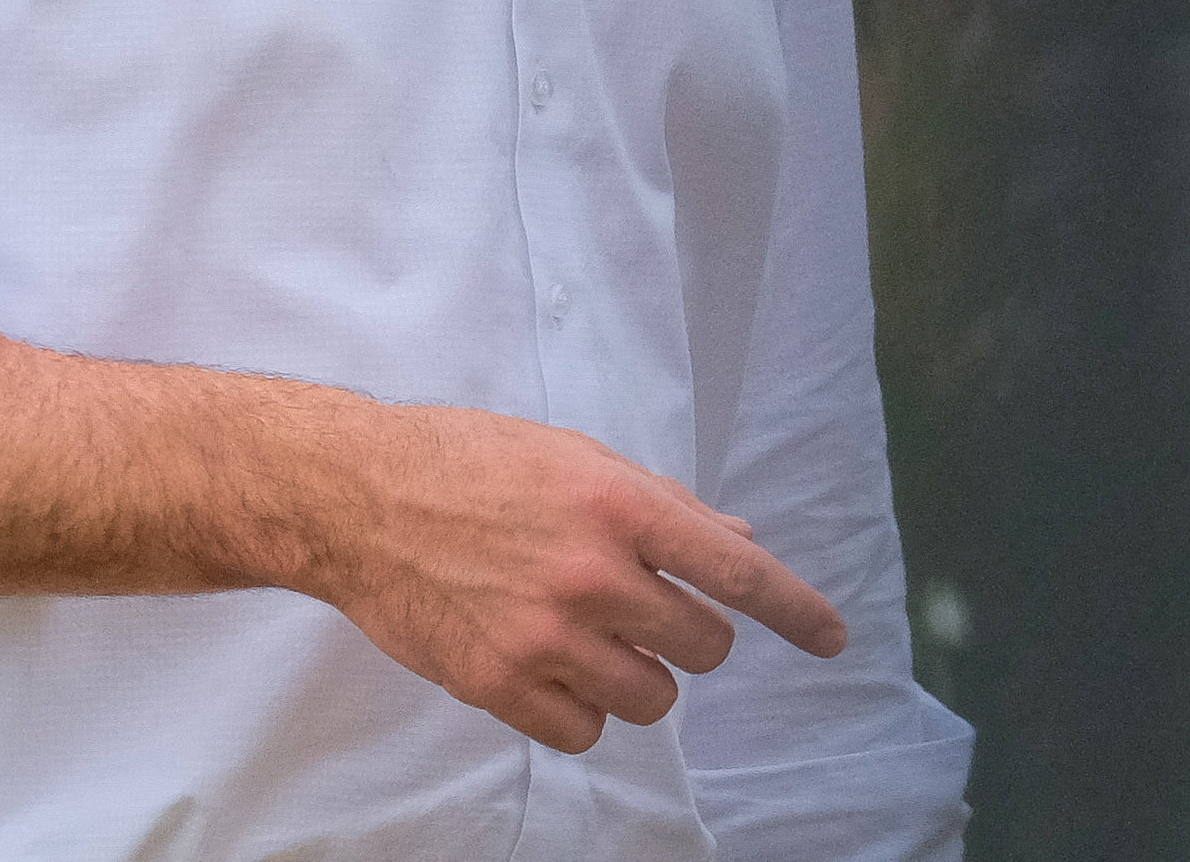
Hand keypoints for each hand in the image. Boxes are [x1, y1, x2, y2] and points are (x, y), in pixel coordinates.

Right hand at [292, 402, 847, 753]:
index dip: (797, 611)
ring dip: (637, 675)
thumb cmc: (466, 462)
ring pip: (653, 699)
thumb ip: (661, 505)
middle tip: (639, 608)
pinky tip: (545, 666)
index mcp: (616, 502)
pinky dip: (580, 709)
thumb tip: (740, 546)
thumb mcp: (572, 457)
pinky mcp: (499, 685)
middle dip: (687, 633)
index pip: (736, 571)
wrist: (356, 497)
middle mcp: (590, 572)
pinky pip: (586, 732)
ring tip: (584, 636)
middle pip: (704, 646)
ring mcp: (545, 635)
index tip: (832, 639)